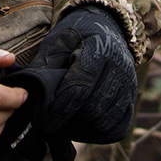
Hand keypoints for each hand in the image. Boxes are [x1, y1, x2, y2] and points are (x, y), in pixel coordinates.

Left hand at [27, 5, 136, 142]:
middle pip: (93, 109)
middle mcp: (119, 67)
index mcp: (97, 49)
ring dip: (84, 129)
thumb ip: (44, 68)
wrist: (106, 27)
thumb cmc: (76, 37)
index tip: (44, 121)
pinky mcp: (132, 97)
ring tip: (67, 123)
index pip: (78, 88)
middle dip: (70, 121)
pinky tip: (85, 125)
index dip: (59, 109)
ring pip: (107, 122)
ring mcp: (129, 84)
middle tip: (53, 123)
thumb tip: (28, 95)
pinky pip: (119, 127)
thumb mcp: (56, 43)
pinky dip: (100, 132)